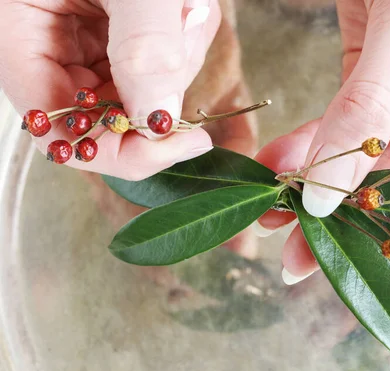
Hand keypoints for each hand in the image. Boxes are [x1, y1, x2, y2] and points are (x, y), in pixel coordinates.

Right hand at [0, 0, 220, 179]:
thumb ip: (143, 44)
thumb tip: (155, 118)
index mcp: (18, 30)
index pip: (54, 125)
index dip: (114, 150)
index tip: (178, 145)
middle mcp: (48, 44)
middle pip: (104, 114)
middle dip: (160, 88)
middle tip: (184, 32)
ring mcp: (83, 40)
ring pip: (137, 91)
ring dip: (175, 60)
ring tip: (179, 4)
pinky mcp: (114, 34)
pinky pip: (153, 64)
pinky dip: (179, 45)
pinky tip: (180, 8)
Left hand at [255, 0, 389, 282]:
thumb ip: (371, 110)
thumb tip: (327, 195)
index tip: (386, 269)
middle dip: (355, 217)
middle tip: (303, 256)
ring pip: (367, 159)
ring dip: (321, 186)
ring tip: (275, 215)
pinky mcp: (374, 76)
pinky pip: (341, 123)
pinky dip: (309, 145)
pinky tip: (276, 165)